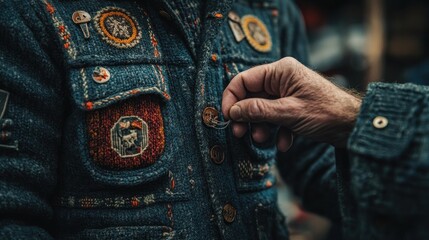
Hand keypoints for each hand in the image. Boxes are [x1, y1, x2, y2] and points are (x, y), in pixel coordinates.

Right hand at [222, 57, 361, 148]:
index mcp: (281, 71)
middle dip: (245, 115)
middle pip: (252, 95)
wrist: (355, 127)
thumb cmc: (327, 113)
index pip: (244, 80)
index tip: (227, 116)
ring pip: (262, 108)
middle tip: (239, 132)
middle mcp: (282, 79)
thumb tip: (233, 111)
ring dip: (261, 126)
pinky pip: (276, 117)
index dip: (232, 98)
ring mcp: (288, 92)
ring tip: (263, 140)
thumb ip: (258, 111)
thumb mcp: (288, 113)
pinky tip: (285, 144)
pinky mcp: (293, 106)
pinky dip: (277, 131)